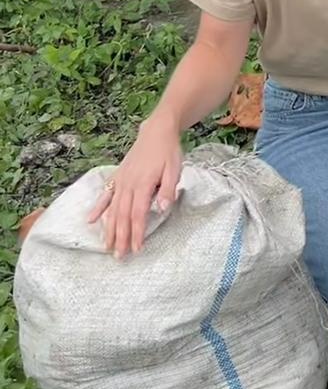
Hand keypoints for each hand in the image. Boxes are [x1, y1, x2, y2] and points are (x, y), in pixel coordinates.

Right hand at [87, 113, 182, 257]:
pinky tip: (90, 221)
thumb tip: (162, 208)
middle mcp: (128, 185)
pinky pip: (105, 195)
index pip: (139, 214)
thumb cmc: (168, 152)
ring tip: (106, 246)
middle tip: (118, 257)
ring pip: (112, 209)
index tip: (136, 249)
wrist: (157, 132)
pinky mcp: (117, 178)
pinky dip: (97, 208)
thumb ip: (168, 189)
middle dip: (120, 238)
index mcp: (144, 184)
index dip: (137, 233)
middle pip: (123, 216)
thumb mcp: (175, 169)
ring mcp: (120, 181)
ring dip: (109, 229)